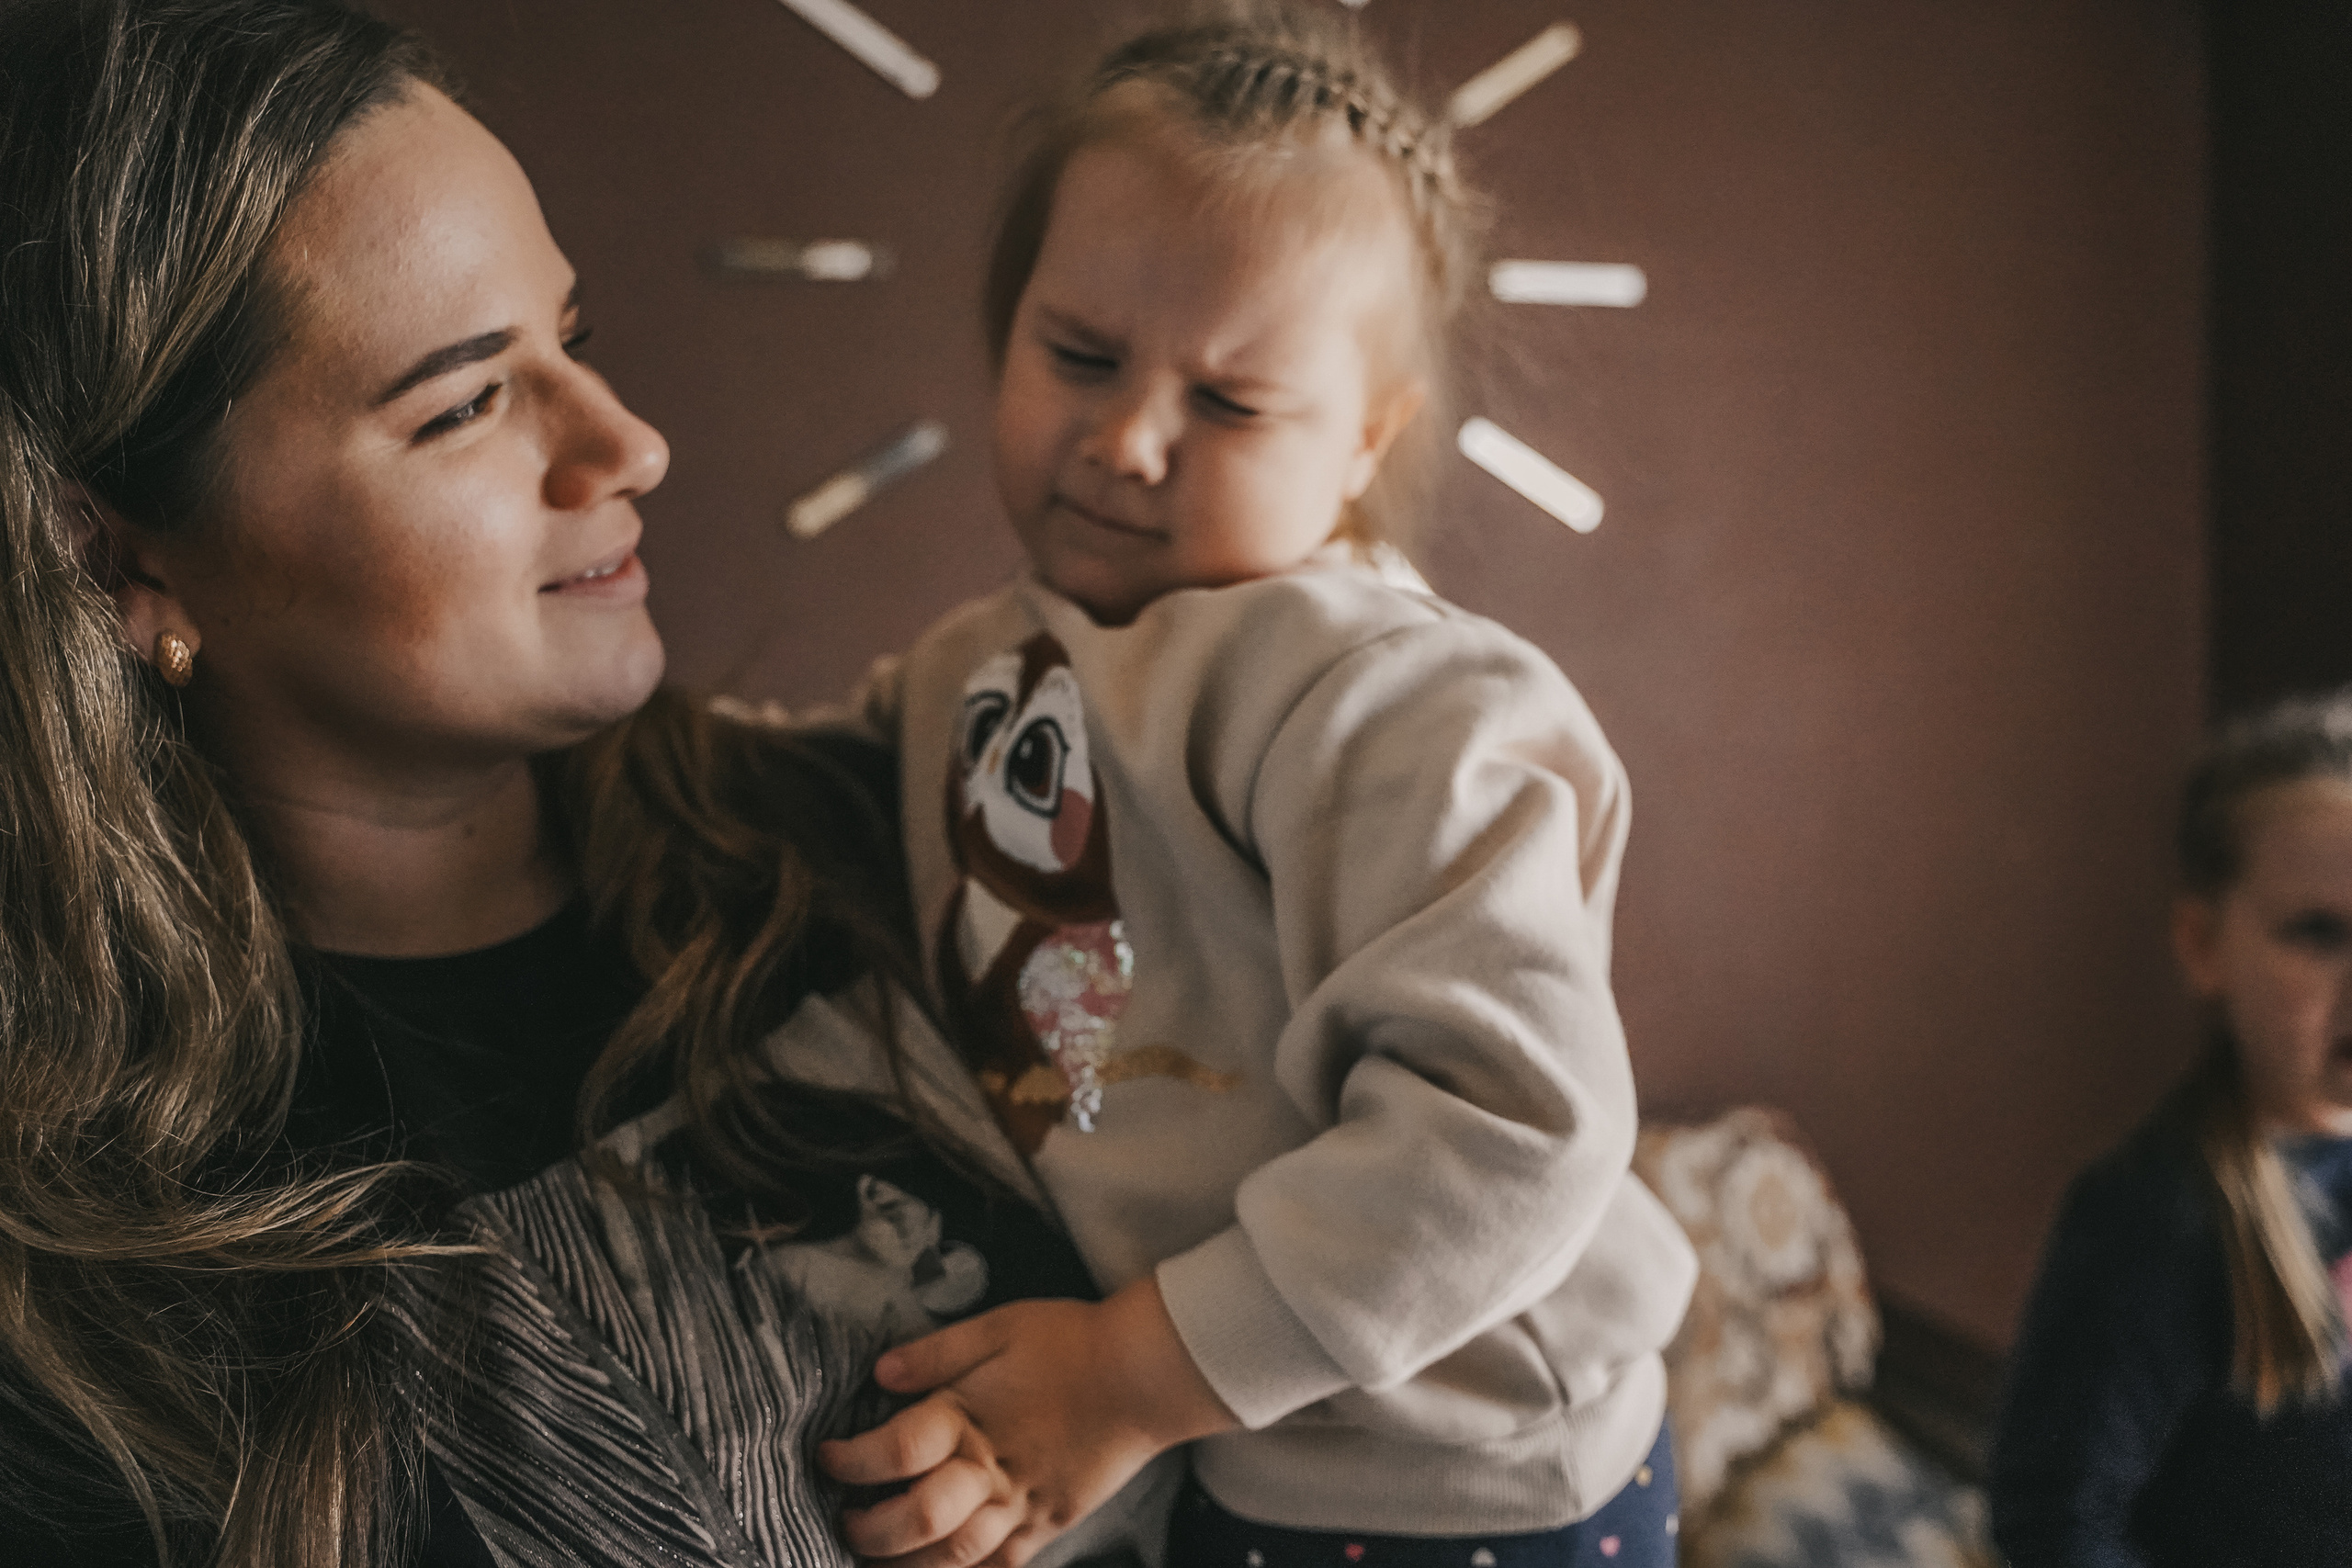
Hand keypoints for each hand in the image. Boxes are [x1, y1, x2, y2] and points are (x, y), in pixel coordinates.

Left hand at [818, 1277, 1236, 1565]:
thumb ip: (937, 1352)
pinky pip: (1003, 1565)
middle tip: (845, 1521)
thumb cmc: (1071, 1341)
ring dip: (909, 1567)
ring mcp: (1022, 1504)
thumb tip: (879, 1374)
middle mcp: (991, 1470)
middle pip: (917, 1519)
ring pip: (955, 1557)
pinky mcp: (1050, 1523)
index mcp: (970, 1417)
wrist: (1145, 1373)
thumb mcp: (1000, 1325)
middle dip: (869, 1530)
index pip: (894, 1450)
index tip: (826, 1456)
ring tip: (879, 1562)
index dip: (850, 1459)